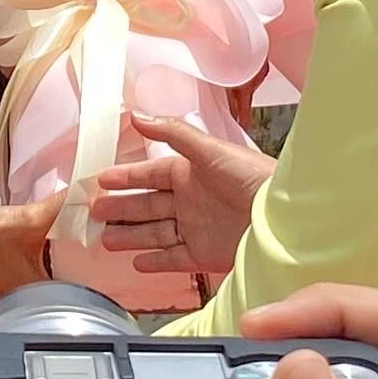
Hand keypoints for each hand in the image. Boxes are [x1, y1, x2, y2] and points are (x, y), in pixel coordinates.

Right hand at [92, 110, 273, 276]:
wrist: (284, 218)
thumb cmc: (252, 178)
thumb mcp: (210, 149)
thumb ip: (172, 133)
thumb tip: (136, 115)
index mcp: (190, 173)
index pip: (149, 175)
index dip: (125, 177)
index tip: (100, 180)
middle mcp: (190, 201)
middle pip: (147, 206)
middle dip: (120, 208)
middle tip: (93, 211)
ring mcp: (197, 229)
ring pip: (154, 233)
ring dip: (130, 236)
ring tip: (105, 240)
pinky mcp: (205, 255)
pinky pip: (174, 259)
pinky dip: (155, 262)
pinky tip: (136, 263)